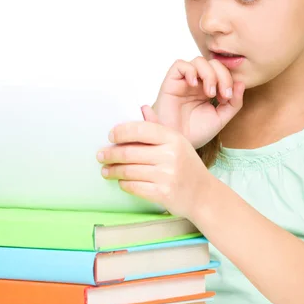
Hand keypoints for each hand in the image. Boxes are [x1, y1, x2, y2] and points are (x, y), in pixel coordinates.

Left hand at [96, 116, 213, 219]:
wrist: (203, 195)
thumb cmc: (188, 167)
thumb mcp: (178, 143)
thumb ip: (158, 127)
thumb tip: (142, 108)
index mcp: (173, 138)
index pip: (140, 129)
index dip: (121, 132)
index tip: (110, 136)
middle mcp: (171, 155)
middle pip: (130, 152)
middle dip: (111, 154)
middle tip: (100, 155)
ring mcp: (167, 175)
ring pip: (129, 171)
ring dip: (113, 171)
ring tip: (106, 170)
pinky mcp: (162, 193)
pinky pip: (134, 187)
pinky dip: (124, 184)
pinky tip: (121, 182)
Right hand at [151, 57, 244, 148]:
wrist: (176, 143)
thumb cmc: (195, 133)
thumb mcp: (221, 118)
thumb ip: (234, 103)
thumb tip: (241, 83)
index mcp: (209, 89)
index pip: (223, 72)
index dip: (229, 80)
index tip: (228, 98)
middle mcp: (197, 83)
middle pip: (214, 63)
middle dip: (223, 76)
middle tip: (223, 95)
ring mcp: (184, 81)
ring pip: (199, 61)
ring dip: (209, 74)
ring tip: (210, 93)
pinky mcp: (171, 82)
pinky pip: (180, 64)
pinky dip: (190, 71)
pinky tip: (193, 85)